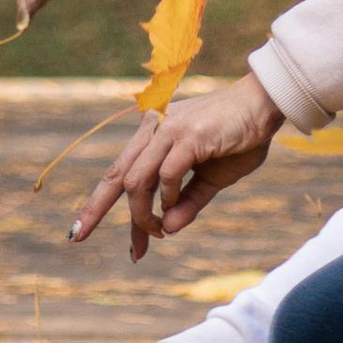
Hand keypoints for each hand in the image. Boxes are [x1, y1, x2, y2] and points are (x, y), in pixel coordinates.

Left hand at [70, 73, 284, 260]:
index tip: (81, 232)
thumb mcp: (210, 180)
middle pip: (117, 174)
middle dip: (94, 208)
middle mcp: (154, 128)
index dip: (98, 203)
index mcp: (154, 135)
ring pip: (136, 180)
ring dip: (142, 214)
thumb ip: (188, 202)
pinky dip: (168, 198)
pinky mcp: (188, 135)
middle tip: (77, 237)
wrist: (265, 105)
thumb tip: (168, 229)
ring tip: (156, 233)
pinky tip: (176, 208)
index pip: (121, 172)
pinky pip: (167, 175)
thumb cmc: (239, 139)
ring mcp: (169, 129)